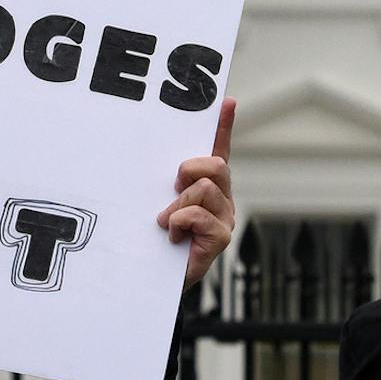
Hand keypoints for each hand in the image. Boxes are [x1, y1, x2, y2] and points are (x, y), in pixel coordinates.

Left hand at [157, 97, 235, 289]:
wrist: (154, 278)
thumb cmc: (155, 239)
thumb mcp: (157, 202)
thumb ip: (163, 183)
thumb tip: (159, 163)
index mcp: (207, 185)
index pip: (219, 149)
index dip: (224, 125)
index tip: (226, 101)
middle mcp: (221, 198)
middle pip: (216, 165)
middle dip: (190, 170)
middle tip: (173, 188)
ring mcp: (224, 218)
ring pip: (206, 188)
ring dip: (178, 203)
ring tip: (167, 222)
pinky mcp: (220, 238)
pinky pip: (199, 214)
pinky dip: (180, 221)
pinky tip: (173, 236)